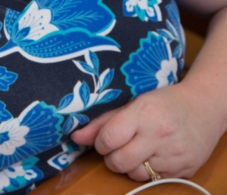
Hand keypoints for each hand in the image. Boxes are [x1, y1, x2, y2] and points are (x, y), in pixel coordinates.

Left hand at [70, 82, 223, 180]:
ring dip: (129, 166)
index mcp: (144, 113)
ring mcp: (172, 155)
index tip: (104, 139)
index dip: (100, 142)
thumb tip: (76, 137)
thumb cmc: (165, 102)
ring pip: (135, 174)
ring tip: (136, 150)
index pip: (109, 138)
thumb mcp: (135, 103)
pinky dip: (147, 171)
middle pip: (119, 161)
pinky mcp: (182, 170)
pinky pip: (154, 180)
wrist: (204, 108)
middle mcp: (158, 135)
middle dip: (111, 158)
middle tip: (116, 148)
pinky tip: (151, 156)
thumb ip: (104, 121)